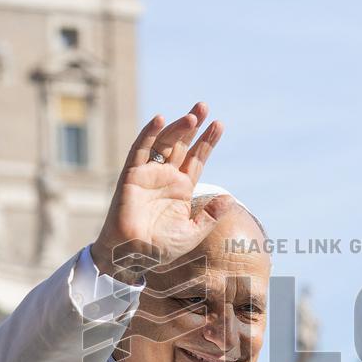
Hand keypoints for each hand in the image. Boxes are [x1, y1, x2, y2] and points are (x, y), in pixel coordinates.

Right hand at [92, 102, 232, 283]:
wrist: (133, 256)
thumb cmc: (160, 248)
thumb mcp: (193, 232)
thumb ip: (210, 215)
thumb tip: (229, 199)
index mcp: (181, 188)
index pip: (197, 159)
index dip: (207, 141)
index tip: (220, 124)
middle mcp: (165, 177)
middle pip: (182, 144)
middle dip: (193, 125)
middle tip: (205, 106)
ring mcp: (149, 174)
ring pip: (164, 143)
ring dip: (177, 127)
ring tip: (194, 115)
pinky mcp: (132, 175)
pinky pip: (140, 150)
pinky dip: (149, 134)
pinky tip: (161, 119)